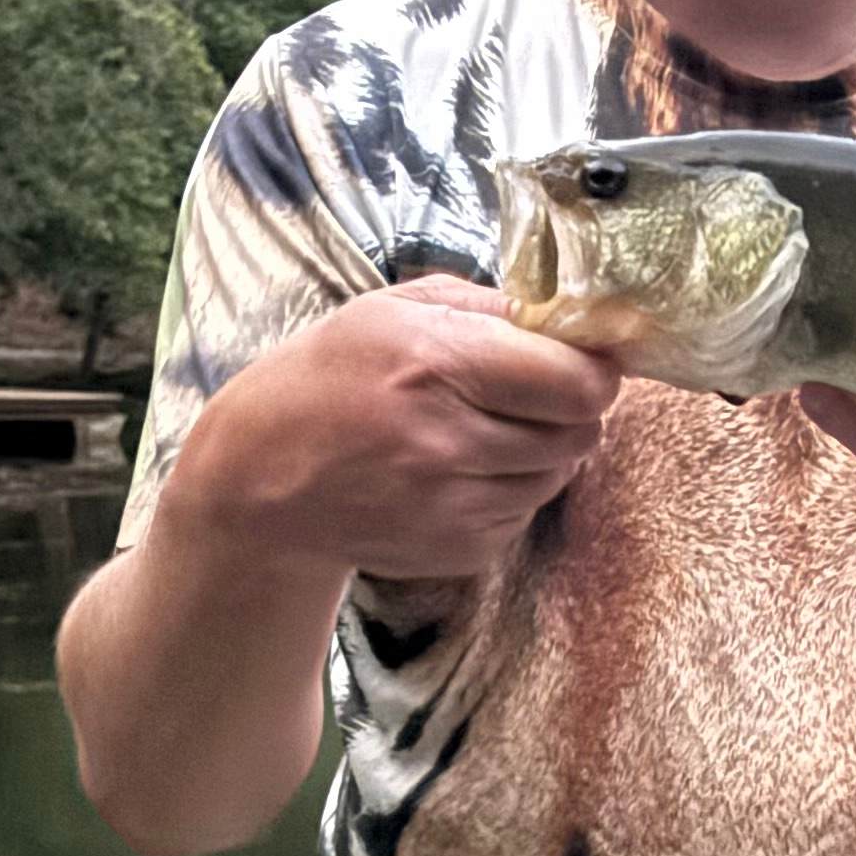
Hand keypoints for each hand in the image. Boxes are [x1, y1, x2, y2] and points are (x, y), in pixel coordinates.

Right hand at [168, 275, 620, 585]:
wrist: (261, 481)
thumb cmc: (328, 380)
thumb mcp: (392, 311)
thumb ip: (488, 306)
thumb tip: (571, 318)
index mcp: (436, 362)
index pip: (579, 381)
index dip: (594, 368)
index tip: (580, 358)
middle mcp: (447, 439)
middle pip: (581, 430)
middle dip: (570, 407)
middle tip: (529, 393)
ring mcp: (453, 504)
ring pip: (559, 474)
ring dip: (541, 450)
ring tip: (480, 430)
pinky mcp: (458, 549)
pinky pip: (525, 513)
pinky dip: (509, 490)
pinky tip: (457, 472)